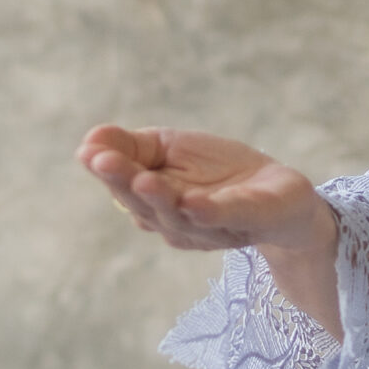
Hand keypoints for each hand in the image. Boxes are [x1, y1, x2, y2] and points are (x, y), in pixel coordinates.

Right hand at [79, 124, 333, 253]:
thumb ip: (130, 146)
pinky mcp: (249, 220)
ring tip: (143, 180)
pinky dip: (208, 212)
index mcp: (154, 204)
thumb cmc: (218, 174)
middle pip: (144, 205)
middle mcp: (177, 223)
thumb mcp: (170, 149)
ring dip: (159, 199)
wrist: (280, 196)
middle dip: (123, 183)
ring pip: (179, 217)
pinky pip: (225, 218)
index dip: (107, 170)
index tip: (88, 152)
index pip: (124, 187)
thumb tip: (90, 141)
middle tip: (103, 161)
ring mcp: (212, 226)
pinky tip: (192, 201)